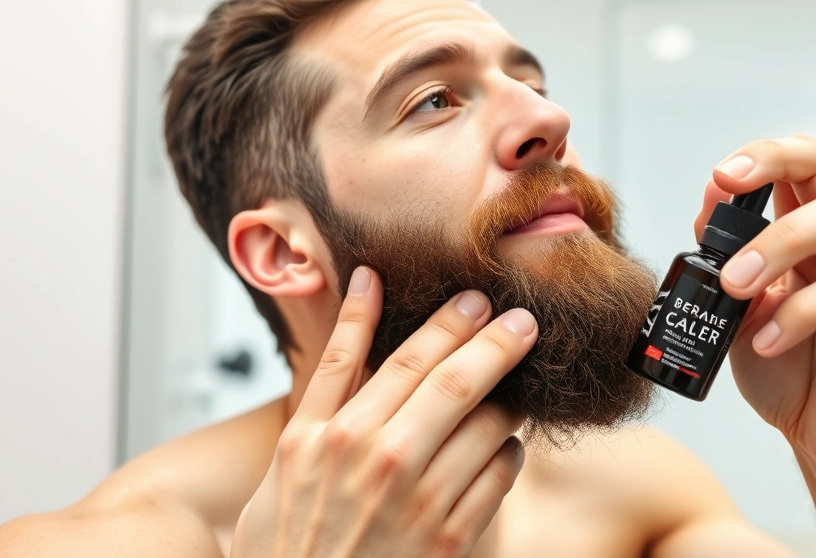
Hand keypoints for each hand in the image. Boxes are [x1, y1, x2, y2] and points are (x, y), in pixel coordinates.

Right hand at [230, 267, 536, 557]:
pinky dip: (509, 452)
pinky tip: (502, 444)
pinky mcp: (450, 540)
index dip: (449, 322)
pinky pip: (499, 477)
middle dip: (497, 344)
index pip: (406, 359)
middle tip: (523, 321)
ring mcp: (418, 503)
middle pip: (454, 384)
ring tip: (517, 385)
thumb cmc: (291, 530)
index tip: (476, 298)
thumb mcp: (293, 446)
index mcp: (337, 434)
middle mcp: (380, 462)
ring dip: (509, 399)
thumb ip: (334, 368)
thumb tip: (365, 284)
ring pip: (487, 428)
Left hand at [694, 136, 815, 492]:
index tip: (723, 175)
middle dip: (774, 195)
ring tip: (737, 290)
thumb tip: (711, 198)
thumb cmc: (784, 370)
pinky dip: (802, 312)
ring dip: (781, 247)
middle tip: (724, 243)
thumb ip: (727, 258)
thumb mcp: (738, 310)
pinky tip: (768, 341)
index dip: (767, 157)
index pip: (806, 168)